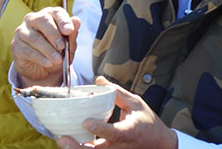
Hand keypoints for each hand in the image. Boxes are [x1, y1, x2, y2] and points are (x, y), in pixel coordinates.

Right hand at [11, 6, 80, 86]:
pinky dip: (40, 58)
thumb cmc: (56, 51)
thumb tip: (76, 20)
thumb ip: (72, 34)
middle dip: (54, 34)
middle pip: (42, 20)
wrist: (43, 70)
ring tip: (58, 59)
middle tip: (62, 46)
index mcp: (49, 15)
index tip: (69, 30)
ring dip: (48, 50)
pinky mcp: (16, 45)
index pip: (56, 12)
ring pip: (35, 37)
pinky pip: (28, 50)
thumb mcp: (68, 46)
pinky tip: (48, 63)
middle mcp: (33, 19)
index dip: (63, 20)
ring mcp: (22, 31)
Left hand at [56, 77, 177, 148]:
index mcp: (130, 131)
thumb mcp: (136, 103)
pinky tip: (69, 142)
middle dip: (79, 147)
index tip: (86, 121)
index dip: (100, 128)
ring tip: (62, 140)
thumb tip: (98, 79)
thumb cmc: (147, 122)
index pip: (114, 132)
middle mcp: (122, 147)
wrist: (159, 144)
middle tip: (63, 138)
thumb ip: (117, 92)